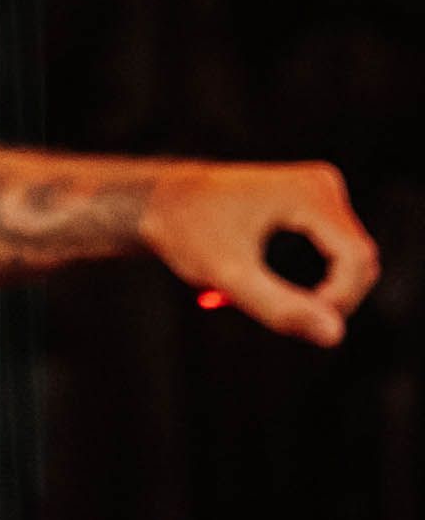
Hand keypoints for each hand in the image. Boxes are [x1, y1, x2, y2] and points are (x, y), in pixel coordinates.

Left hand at [147, 158, 377, 343]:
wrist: (160, 201)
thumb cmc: (185, 232)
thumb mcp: (227, 274)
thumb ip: (279, 306)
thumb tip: (335, 335)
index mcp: (309, 193)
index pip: (357, 263)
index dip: (334, 303)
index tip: (286, 319)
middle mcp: (323, 185)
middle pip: (359, 266)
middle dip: (322, 301)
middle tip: (262, 306)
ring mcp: (321, 192)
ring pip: (350, 267)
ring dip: (316, 294)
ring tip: (257, 293)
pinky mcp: (315, 205)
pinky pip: (336, 258)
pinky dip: (312, 284)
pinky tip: (263, 284)